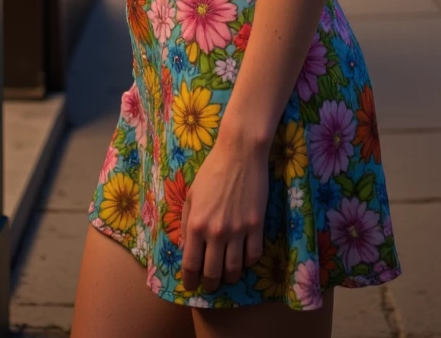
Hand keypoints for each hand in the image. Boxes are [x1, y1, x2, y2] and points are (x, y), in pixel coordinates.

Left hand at [179, 138, 266, 294]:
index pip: (191, 264)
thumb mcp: (192, 195)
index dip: (190, 280)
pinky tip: (244, 260)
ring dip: (230, 278)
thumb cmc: (211, 171)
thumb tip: (185, 247)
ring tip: (227, 278)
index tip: (191, 286)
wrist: (239, 153)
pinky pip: (253, 256)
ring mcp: (238, 230)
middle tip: (210, 286)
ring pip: (234, 269)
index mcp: (196, 225)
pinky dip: (248, 263)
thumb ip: (187, 223)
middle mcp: (216, 232)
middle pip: (213, 272)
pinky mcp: (256, 226)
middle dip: (210, 284)